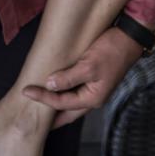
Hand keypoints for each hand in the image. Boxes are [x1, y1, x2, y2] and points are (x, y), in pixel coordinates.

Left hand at [22, 27, 141, 127]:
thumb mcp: (88, 64)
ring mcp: (94, 90)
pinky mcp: (93, 80)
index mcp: (92, 98)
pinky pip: (74, 91)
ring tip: (40, 105)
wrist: (128, 39)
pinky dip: (63, 92)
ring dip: (56, 104)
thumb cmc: (111, 51)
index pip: (61, 103)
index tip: (25, 91)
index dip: (42, 98)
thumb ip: (68, 77)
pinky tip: (56, 89)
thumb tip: (49, 85)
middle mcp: (93, 98)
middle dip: (50, 115)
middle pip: (67, 112)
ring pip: (71, 103)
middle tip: (31, 116)